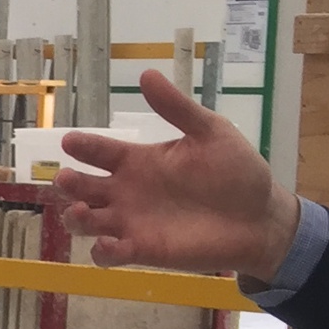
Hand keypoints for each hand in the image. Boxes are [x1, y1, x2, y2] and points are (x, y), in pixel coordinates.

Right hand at [55, 70, 298, 279]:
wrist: (260, 219)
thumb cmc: (237, 173)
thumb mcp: (211, 132)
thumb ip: (177, 108)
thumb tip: (146, 74)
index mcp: (137, 161)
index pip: (98, 152)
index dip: (81, 146)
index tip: (71, 142)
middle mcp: (126, 191)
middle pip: (81, 188)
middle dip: (68, 184)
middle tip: (67, 180)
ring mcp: (130, 222)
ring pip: (85, 221)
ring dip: (75, 218)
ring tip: (82, 212)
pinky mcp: (141, 250)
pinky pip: (107, 254)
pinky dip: (101, 252)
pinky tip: (111, 244)